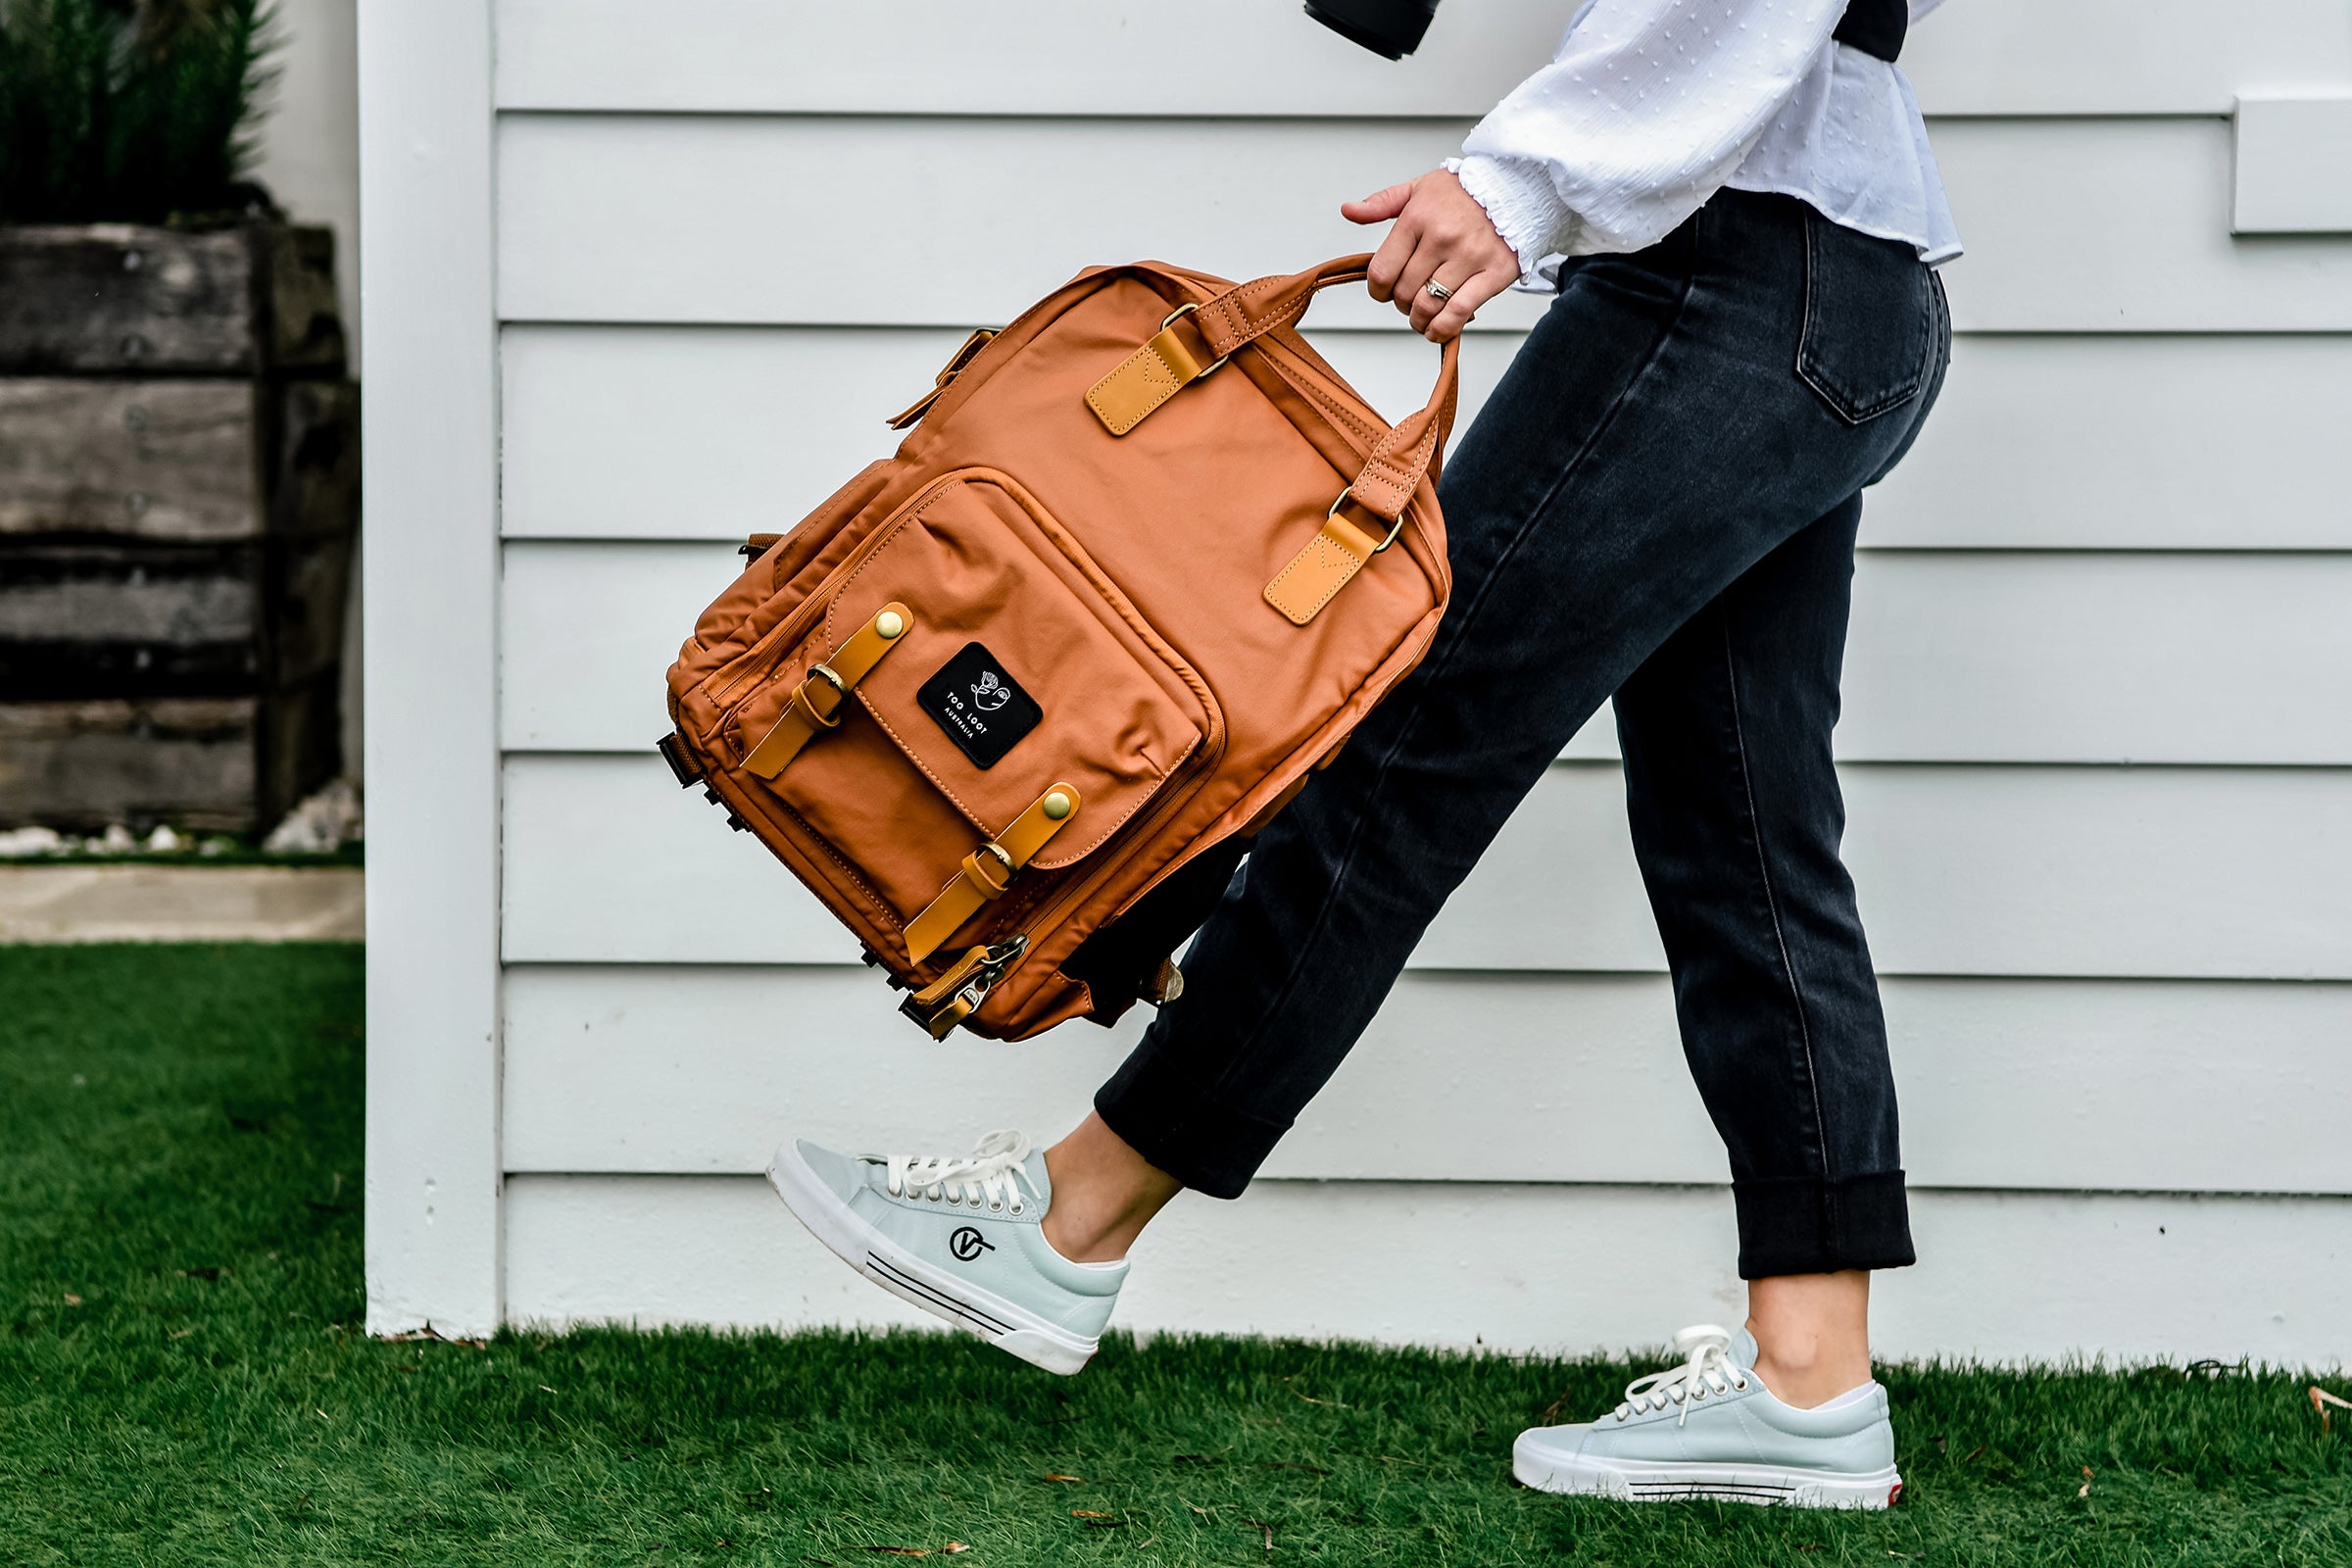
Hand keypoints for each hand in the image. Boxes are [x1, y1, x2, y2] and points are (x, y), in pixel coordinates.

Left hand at [1343, 169, 1519, 341]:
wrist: (1516, 186)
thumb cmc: (1465, 191)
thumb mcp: (1418, 188)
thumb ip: (1381, 203)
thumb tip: (1349, 211)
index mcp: (1417, 217)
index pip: (1381, 271)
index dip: (1377, 290)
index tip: (1382, 291)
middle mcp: (1442, 237)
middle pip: (1404, 293)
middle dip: (1400, 303)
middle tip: (1408, 299)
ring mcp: (1469, 257)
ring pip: (1428, 306)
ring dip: (1419, 320)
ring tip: (1421, 316)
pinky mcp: (1494, 273)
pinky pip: (1459, 312)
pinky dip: (1443, 329)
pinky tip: (1437, 330)